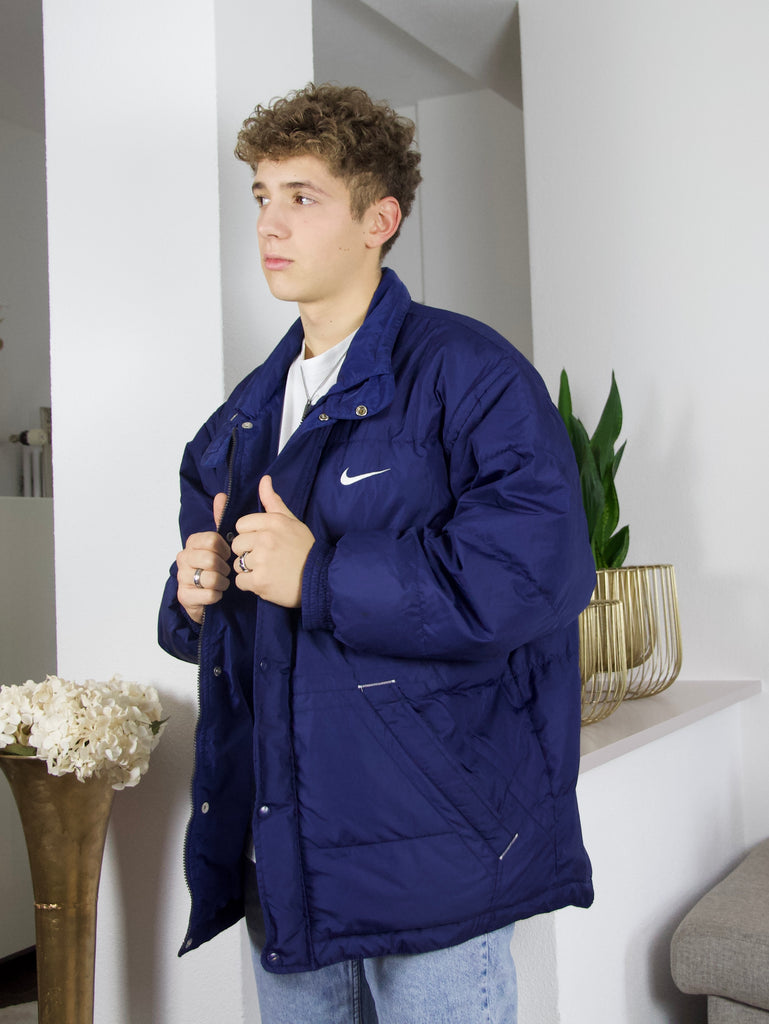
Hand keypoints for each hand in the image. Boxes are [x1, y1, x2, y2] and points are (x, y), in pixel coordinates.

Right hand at [176, 492, 230, 623]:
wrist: (206, 597)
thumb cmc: (215, 568)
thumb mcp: (220, 542)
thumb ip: (221, 519)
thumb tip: (221, 494)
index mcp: (192, 542)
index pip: (212, 539)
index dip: (224, 549)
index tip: (227, 555)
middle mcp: (183, 558)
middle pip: (210, 559)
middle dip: (224, 567)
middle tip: (225, 571)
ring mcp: (181, 578)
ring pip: (210, 578)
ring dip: (222, 582)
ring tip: (221, 583)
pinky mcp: (184, 596)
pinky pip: (208, 594)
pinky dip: (217, 595)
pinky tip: (215, 593)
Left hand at [231, 476, 314, 607]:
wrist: (320, 579)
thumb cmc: (304, 550)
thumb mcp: (292, 522)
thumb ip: (273, 502)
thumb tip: (264, 479)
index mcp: (273, 522)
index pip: (241, 525)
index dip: (250, 534)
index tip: (263, 542)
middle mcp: (265, 539)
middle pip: (237, 544)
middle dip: (247, 552)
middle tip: (266, 558)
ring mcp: (262, 560)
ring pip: (237, 564)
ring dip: (249, 570)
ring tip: (268, 571)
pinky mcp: (260, 581)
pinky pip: (240, 581)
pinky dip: (250, 585)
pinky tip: (266, 582)